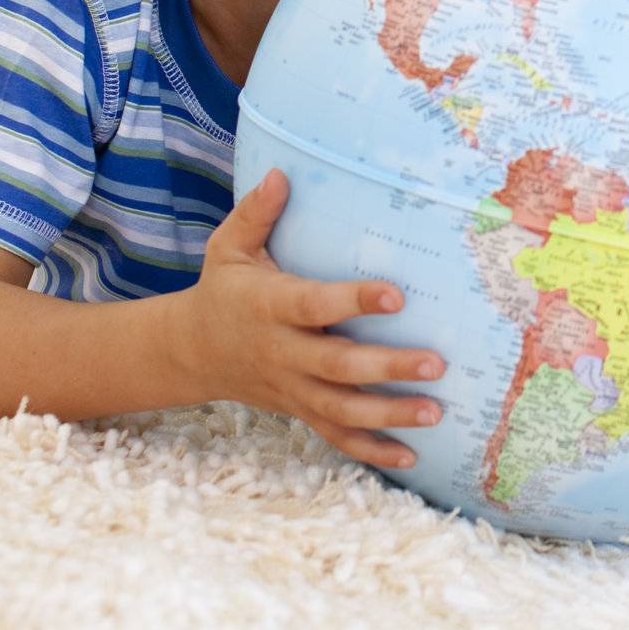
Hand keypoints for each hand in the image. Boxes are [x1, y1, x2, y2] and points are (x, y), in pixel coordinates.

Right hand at [175, 169, 443, 466]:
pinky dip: (371, 451)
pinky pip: (335, 437)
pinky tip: (410, 456)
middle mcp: (283, 352)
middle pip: (338, 367)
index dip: (353, 301)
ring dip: (389, 414)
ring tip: (435, 410)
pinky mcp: (299, 410)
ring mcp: (292, 388)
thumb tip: (281, 172)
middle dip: (388, 367)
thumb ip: (256, 213)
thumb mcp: (229, 248)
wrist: (192, 350)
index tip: (396, 294)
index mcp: (270, 307)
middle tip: (436, 363)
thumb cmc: (223, 289)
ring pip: (342, 410)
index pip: (314, 304)